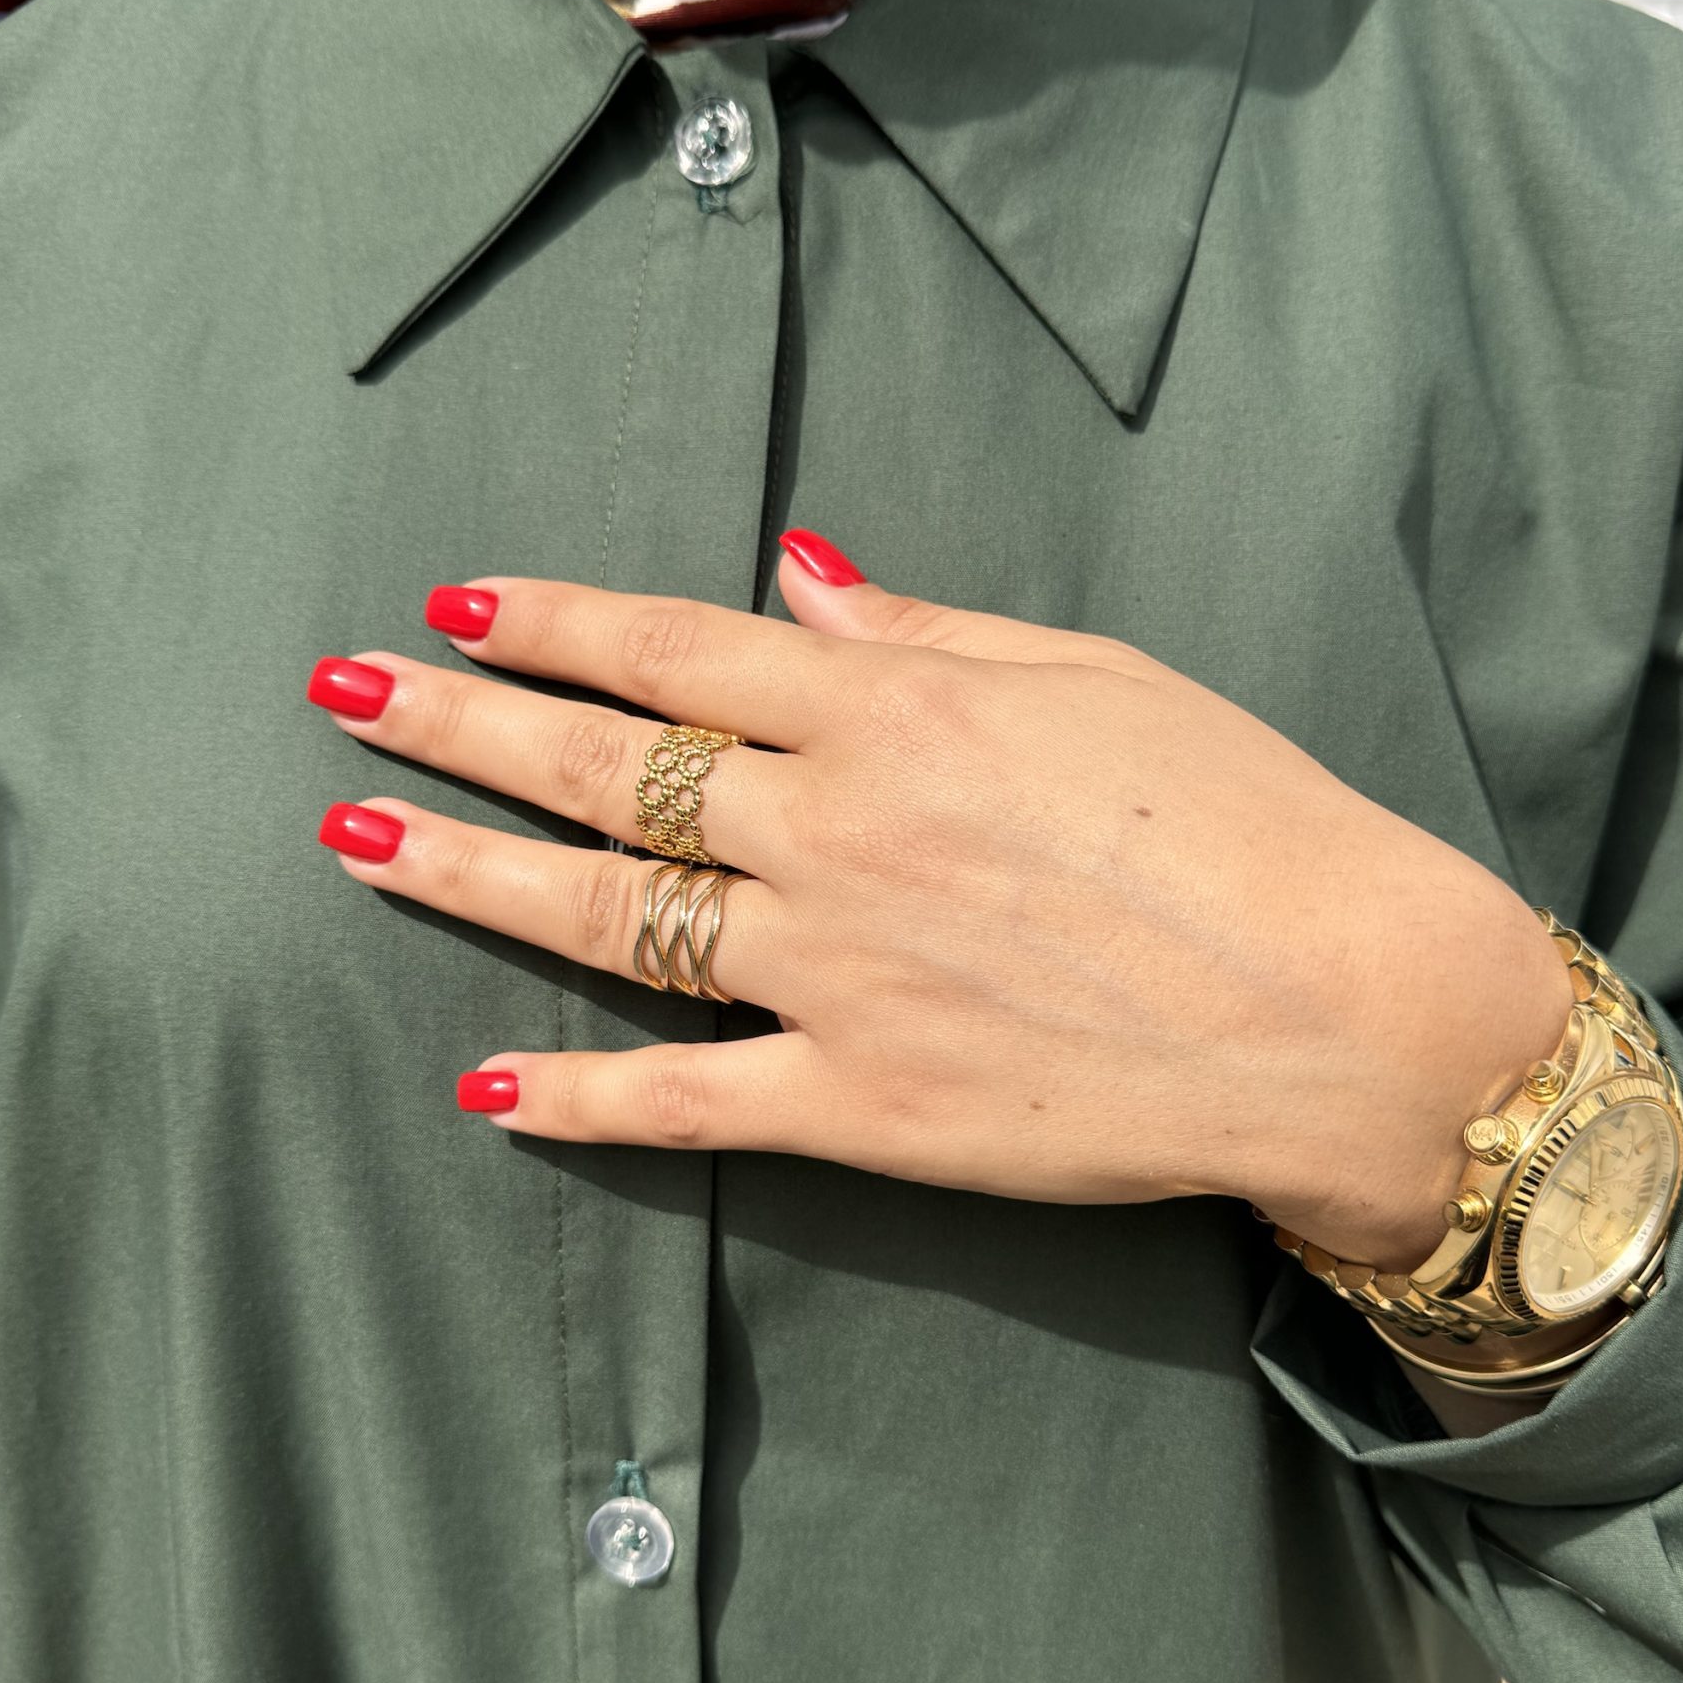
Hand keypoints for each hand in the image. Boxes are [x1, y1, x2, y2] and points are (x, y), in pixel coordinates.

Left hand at [309, 540, 1570, 1265]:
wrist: (1341, 1009)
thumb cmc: (1245, 819)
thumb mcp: (1094, 676)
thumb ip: (922, 632)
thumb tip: (797, 577)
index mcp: (893, 713)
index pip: (674, 651)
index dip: (552, 622)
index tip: (458, 607)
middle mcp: (834, 833)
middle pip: (601, 769)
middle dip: (456, 726)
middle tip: (341, 698)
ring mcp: (834, 974)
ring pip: (608, 917)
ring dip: (471, 880)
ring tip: (358, 849)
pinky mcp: (863, 1105)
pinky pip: (686, 1100)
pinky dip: (578, 1097)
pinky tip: (486, 1087)